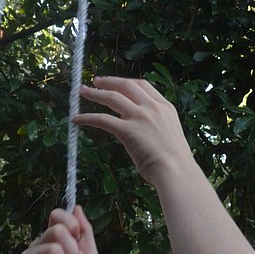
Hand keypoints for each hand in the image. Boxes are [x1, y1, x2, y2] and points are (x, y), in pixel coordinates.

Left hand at [75, 77, 193, 184]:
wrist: (176, 172)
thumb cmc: (176, 162)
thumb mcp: (169, 133)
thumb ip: (155, 126)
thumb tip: (139, 129)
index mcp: (165, 107)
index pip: (143, 86)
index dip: (126, 82)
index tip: (115, 82)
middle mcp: (153, 107)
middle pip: (126, 85)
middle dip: (109, 81)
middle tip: (95, 81)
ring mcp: (140, 117)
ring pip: (113, 97)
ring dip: (95, 93)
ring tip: (82, 92)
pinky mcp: (128, 130)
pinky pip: (103, 119)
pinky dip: (87, 117)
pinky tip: (77, 119)